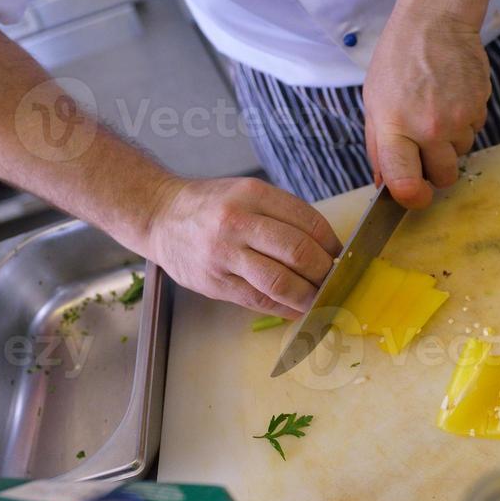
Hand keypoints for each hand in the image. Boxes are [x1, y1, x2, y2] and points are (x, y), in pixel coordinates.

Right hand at [136, 176, 340, 316]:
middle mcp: (238, 222)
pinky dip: (284, 307)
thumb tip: (325, 247)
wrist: (160, 216)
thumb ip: (282, 215)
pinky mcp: (214, 282)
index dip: (331, 243)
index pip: (308, 222)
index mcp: (253, 194)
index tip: (339, 255)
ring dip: (308, 294)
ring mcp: (224, 254)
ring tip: (318, 297)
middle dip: (324, 271)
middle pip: (298, 252)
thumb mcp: (247, 193)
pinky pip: (259, 299)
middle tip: (332, 277)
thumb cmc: (210, 205)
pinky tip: (295, 308)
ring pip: (280, 281)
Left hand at [363, 5, 490, 207]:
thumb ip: (378, 145)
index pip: (405, 183)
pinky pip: (475, 130)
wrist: (435, 21)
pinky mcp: (479, 106)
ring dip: (451, 142)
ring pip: (461, 153)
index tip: (413, 196)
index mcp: (394, 126)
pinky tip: (451, 98)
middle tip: (426, 150)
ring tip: (436, 110)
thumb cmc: (398, 58)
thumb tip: (384, 182)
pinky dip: (465, 122)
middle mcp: (428, 127)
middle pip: (443, 177)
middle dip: (436, 171)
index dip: (411, 198)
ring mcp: (457, 117)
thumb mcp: (373, 101)